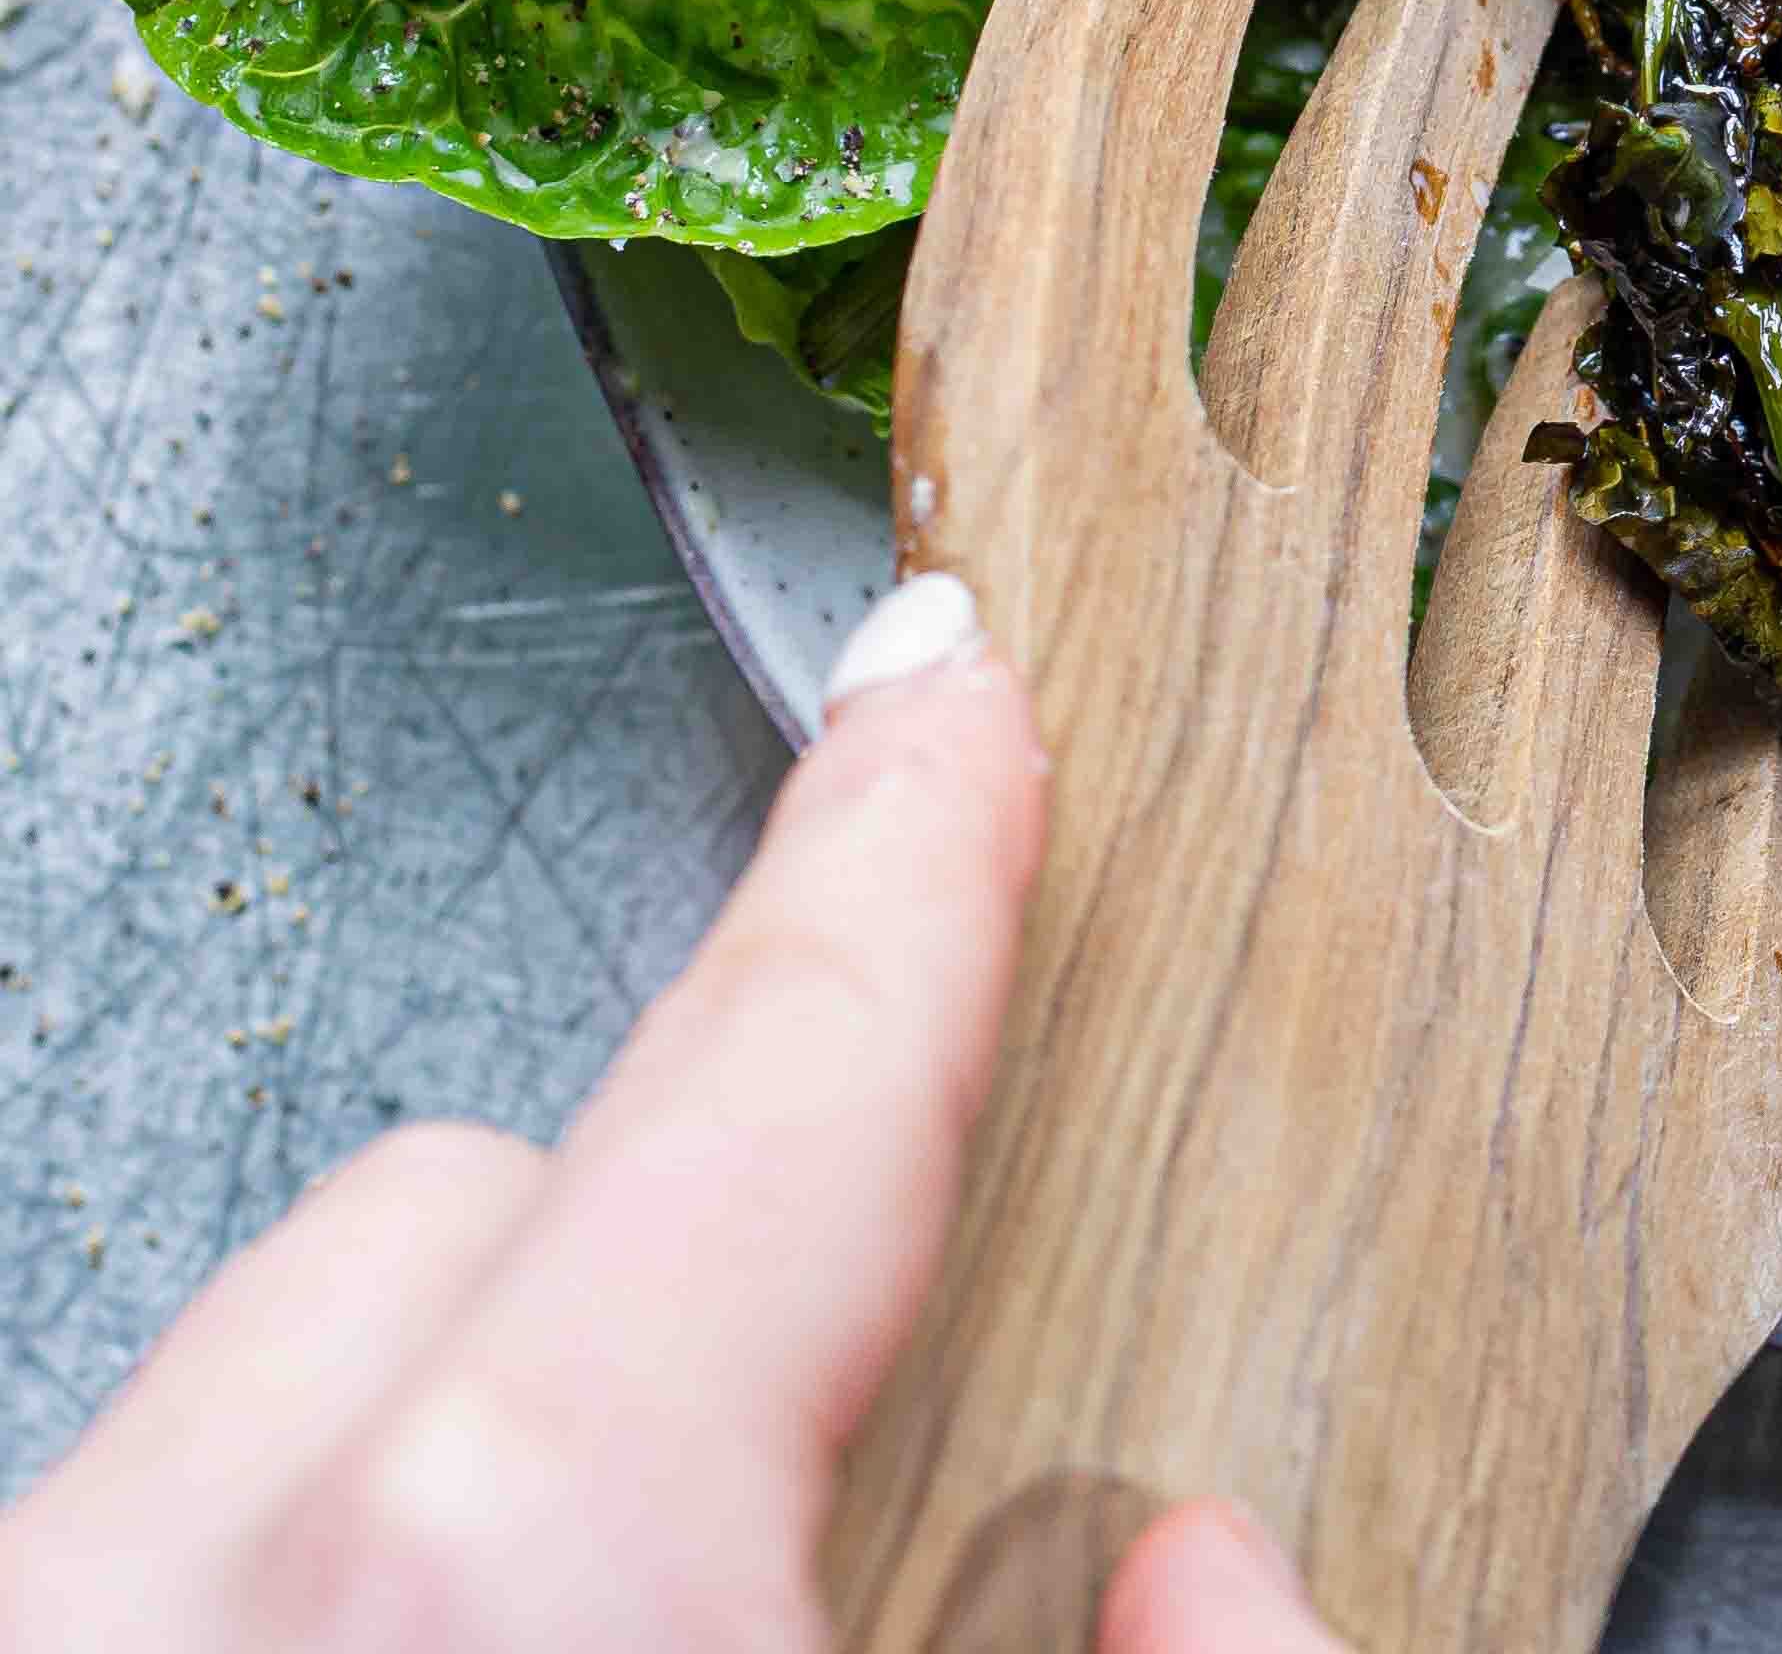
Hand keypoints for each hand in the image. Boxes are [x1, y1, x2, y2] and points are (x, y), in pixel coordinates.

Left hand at [0, 576, 1341, 1653]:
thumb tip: (1205, 1573)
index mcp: (525, 1597)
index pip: (775, 1084)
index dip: (905, 862)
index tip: (950, 684)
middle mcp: (189, 1609)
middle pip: (462, 1217)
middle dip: (647, 1302)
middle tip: (808, 1497)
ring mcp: (44, 1642)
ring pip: (240, 1409)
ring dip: (427, 1500)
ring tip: (602, 1633)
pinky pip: (119, 1563)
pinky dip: (272, 1603)